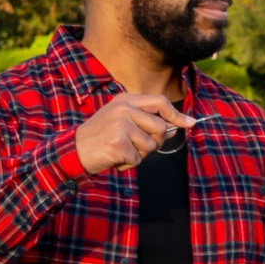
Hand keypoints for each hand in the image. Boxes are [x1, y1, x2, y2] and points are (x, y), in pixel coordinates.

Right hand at [74, 93, 196, 173]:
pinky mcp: (118, 143)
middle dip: (154, 142)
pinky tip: (114, 158)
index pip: (160, 102)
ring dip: (139, 154)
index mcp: (126, 100)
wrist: (74, 150)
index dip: (177, 115)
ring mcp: (120, 125)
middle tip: (135, 145)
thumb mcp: (121, 121)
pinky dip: (128, 163)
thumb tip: (175, 128)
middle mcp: (124, 109)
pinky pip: (137, 158)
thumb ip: (146, 121)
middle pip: (161, 128)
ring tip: (121, 150)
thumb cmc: (101, 137)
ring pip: (150, 145)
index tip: (190, 123)